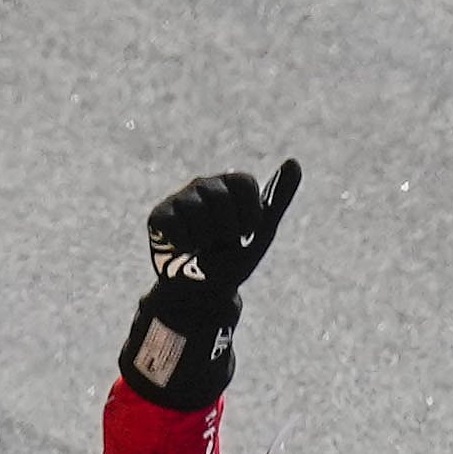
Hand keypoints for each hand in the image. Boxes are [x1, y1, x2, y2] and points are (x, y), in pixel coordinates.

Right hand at [145, 160, 302, 297]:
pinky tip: (184, 249)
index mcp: (230, 183)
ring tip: (202, 246)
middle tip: (221, 243)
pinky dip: (184, 243)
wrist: (203, 292)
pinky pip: (174, 224)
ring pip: (195, 210)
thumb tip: (294, 161)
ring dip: (204, 239)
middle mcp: (204, 185)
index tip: (245, 232)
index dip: (248, 214)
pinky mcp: (158, 216)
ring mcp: (179, 199)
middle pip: (219, 197)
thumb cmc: (233, 260)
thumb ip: (278, 197)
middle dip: (226, 229)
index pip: (243, 183)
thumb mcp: (262, 230)